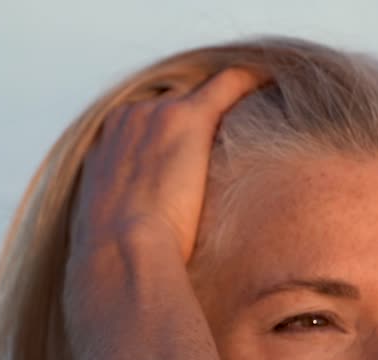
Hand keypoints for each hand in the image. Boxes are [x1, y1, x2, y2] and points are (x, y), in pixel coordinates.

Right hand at [71, 68, 264, 264]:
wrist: (123, 254)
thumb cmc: (121, 261)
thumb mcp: (112, 240)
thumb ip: (128, 229)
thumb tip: (146, 254)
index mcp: (103, 150)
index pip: (141, 129)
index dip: (166, 142)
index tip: (188, 161)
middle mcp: (125, 121)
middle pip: (168, 106)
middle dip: (191, 121)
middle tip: (223, 144)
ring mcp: (155, 115)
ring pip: (197, 94)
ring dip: (222, 104)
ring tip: (256, 113)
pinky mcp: (187, 117)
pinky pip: (226, 84)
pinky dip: (250, 81)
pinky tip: (274, 82)